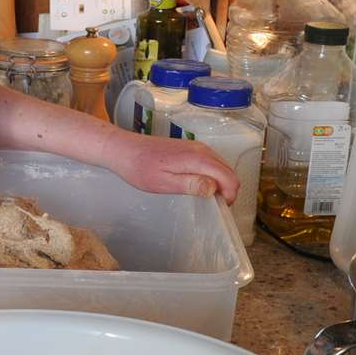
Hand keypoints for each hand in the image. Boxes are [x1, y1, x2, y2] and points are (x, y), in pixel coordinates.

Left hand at [107, 132, 238, 203]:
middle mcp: (201, 149)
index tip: (220, 208)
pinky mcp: (191, 148)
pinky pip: (212, 162)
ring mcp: (197, 147)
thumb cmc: (141, 168)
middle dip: (228, 189)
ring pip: (222, 166)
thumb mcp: (164, 183)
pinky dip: (213, 174)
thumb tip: (214, 188)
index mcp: (197, 158)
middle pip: (229, 171)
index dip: (230, 195)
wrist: (125, 149)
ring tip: (206, 197)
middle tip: (214, 205)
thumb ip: (191, 184)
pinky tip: (200, 185)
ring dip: (221, 182)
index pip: (228, 177)